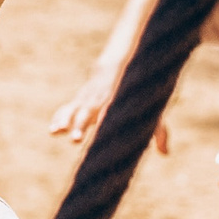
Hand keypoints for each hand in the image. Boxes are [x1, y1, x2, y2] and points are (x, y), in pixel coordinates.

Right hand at [47, 78, 171, 154]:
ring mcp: (86, 100)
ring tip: (56, 132)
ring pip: (73, 110)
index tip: (102, 134)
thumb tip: (165, 153)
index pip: (109, 115)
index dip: (104, 123)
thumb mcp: (151, 110)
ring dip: (64, 120)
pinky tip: (53, 131)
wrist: (118, 64)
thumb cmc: (136, 93)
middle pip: (87, 114)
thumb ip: (158, 131)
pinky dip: (59, 118)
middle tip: (75, 139)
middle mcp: (98, 101)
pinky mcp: (79, 101)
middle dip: (80, 126)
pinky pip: (66, 109)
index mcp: (116, 103)